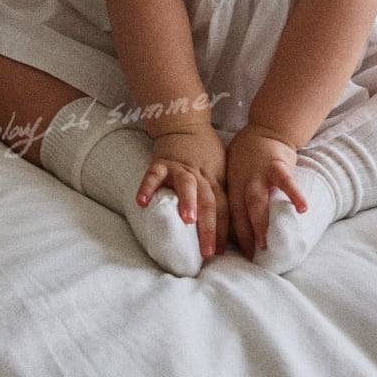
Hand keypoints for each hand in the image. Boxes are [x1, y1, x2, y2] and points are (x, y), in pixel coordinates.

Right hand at [137, 123, 228, 257]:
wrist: (185, 124)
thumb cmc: (205, 152)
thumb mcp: (221, 170)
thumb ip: (223, 192)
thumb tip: (234, 226)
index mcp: (216, 180)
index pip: (224, 208)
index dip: (224, 230)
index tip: (222, 252)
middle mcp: (200, 176)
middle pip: (209, 202)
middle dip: (210, 228)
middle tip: (208, 251)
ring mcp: (180, 168)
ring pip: (187, 185)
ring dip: (188, 202)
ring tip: (188, 220)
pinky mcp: (161, 162)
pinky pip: (153, 174)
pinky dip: (147, 187)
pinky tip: (142, 202)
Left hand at [226, 125, 306, 258]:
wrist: (264, 130)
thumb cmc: (248, 157)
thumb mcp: (233, 173)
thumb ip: (236, 195)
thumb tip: (232, 227)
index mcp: (233, 186)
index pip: (229, 214)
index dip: (230, 235)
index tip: (232, 254)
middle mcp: (242, 182)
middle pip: (240, 211)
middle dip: (243, 234)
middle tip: (248, 256)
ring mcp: (258, 174)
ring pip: (256, 200)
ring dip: (259, 222)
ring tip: (265, 242)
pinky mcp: (276, 165)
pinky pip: (285, 181)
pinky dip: (293, 194)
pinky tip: (303, 209)